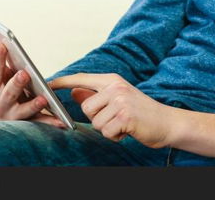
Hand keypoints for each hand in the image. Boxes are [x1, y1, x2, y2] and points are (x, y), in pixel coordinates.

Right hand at [0, 36, 63, 126]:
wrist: (7, 119)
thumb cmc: (2, 89)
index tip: (2, 44)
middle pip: (8, 94)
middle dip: (15, 84)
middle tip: (24, 73)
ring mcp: (13, 117)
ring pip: (22, 112)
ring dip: (32, 105)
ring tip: (43, 98)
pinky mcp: (28, 125)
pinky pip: (40, 124)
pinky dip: (50, 122)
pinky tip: (61, 121)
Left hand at [49, 73, 176, 147]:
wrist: (167, 122)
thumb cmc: (142, 112)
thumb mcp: (119, 98)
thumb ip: (96, 95)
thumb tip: (74, 92)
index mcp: (113, 80)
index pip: (81, 79)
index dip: (63, 82)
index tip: (47, 85)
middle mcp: (116, 87)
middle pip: (86, 107)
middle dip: (98, 118)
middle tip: (117, 118)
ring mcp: (121, 100)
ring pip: (95, 122)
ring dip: (108, 129)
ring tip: (124, 124)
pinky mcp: (125, 116)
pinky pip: (106, 131)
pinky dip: (115, 136)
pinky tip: (128, 130)